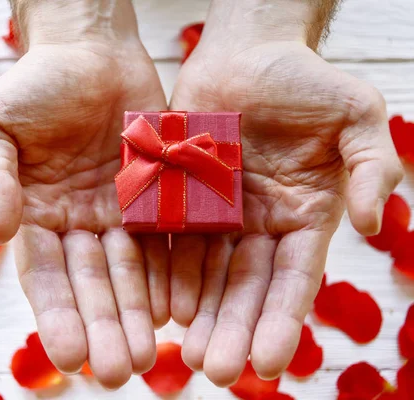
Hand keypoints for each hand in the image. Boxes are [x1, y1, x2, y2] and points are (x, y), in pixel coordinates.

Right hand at [0, 0, 169, 388]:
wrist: (89, 50)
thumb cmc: (34, 84)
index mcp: (35, 214)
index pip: (45, 275)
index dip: (57, 314)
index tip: (69, 357)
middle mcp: (77, 222)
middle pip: (91, 283)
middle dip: (103, 326)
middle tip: (118, 372)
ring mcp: (118, 212)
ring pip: (130, 271)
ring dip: (139, 312)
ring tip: (152, 355)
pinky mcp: (154, 195)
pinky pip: (164, 238)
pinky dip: (170, 273)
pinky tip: (179, 309)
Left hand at [169, 0, 402, 385]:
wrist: (247, 53)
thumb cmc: (305, 81)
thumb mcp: (356, 117)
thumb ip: (373, 167)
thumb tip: (376, 224)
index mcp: (304, 216)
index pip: (293, 278)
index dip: (282, 320)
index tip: (268, 365)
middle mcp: (260, 224)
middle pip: (245, 287)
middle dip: (232, 329)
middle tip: (214, 371)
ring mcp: (218, 214)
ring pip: (206, 273)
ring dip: (198, 313)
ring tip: (184, 353)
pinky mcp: (181, 196)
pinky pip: (171, 239)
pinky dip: (166, 273)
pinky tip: (158, 306)